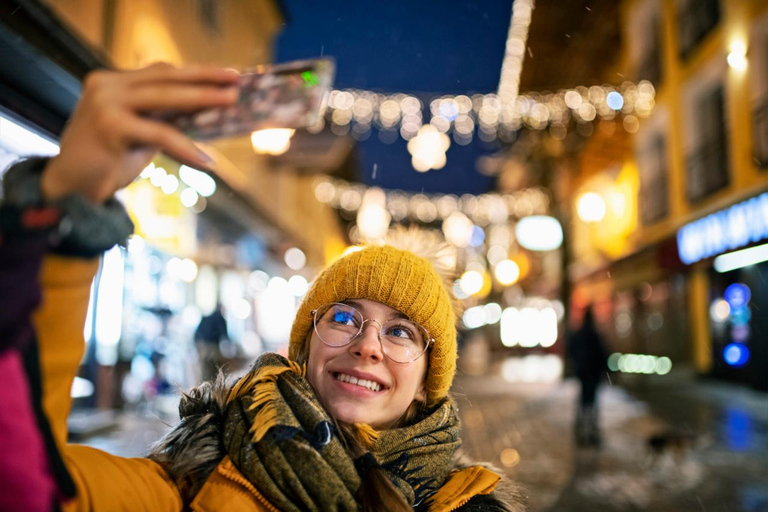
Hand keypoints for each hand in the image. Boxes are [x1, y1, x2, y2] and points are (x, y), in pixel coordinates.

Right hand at [41, 63, 239, 202]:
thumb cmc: (108, 162)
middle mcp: (106, 85)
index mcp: (112, 82)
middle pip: (165, 77)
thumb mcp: (140, 133)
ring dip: (202, 100)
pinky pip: (159, 133)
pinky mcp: (110, 125)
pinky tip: (206, 161)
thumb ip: (163, 117)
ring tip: (230, 104)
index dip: (196, 72)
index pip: (161, 72)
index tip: (226, 73)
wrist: (71, 190)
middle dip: (205, 78)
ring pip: (165, 98)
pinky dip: (186, 147)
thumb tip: (208, 111)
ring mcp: (105, 103)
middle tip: (236, 81)